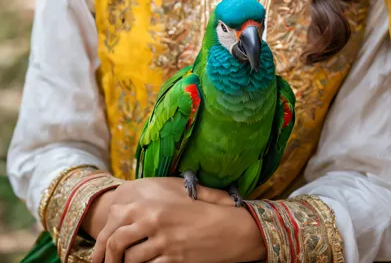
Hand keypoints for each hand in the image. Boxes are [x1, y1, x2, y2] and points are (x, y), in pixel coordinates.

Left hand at [88, 177, 264, 262]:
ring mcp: (162, 241)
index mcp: (150, 203)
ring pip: (131, 260)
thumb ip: (149, 203)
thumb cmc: (203, 209)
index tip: (99, 252)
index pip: (114, 221)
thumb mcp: (175, 196)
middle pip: (116, 243)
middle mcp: (152, 220)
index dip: (102, 240)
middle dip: (108, 258)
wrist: (230, 227)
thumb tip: (123, 210)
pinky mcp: (173, 258)